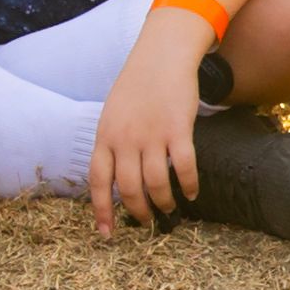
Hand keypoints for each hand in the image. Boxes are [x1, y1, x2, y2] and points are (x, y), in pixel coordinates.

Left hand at [90, 35, 204, 232]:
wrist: (160, 56)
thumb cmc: (137, 85)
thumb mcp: (112, 114)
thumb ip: (112, 143)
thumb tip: (117, 177)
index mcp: (105, 137)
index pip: (99, 183)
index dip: (102, 211)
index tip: (107, 234)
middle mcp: (125, 140)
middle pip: (130, 189)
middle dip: (139, 211)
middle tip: (148, 220)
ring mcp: (152, 136)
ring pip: (156, 184)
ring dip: (164, 202)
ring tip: (170, 208)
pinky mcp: (178, 130)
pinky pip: (184, 168)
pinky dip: (188, 185)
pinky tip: (191, 192)